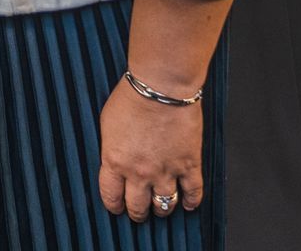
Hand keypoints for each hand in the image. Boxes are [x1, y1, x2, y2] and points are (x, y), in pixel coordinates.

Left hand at [97, 77, 204, 221]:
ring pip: (164, 205)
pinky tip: (188, 204)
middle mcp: (140, 172)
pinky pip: (193, 193)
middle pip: (138, 206)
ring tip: (160, 208)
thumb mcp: (107, 124)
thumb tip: (114, 160)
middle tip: (138, 213)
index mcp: (115, 161)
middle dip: (137, 213)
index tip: (116, 207)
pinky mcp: (189, 164)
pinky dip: (192, 202)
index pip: (111, 196)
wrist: (160, 88)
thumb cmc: (132, 98)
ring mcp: (166, 170)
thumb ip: (111, 148)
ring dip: (162, 209)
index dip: (114, 205)